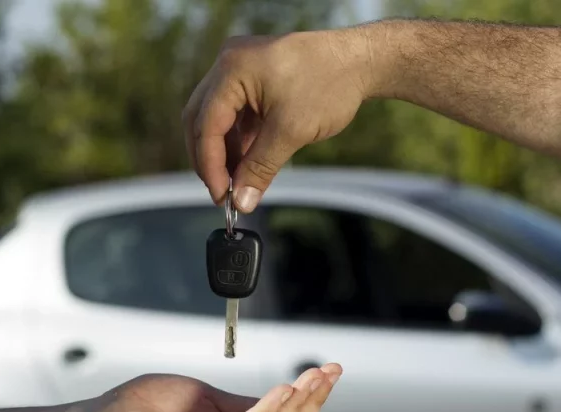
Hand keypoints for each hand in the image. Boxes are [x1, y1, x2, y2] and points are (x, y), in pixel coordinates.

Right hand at [183, 28, 375, 211]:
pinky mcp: (252, 79)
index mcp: (233, 69)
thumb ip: (261, 168)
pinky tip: (245, 164)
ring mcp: (240, 69)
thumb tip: (242, 201)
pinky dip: (237, 140)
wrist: (360, 61)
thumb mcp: (291, 131)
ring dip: (223, 152)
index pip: (206, 124)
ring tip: (237, 183)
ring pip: (216, 118)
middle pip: (201, 119)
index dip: (210, 165)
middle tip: (223, 193)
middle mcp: (229, 63)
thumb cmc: (331, 83)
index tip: (221, 196)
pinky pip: (234, 114)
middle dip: (210, 159)